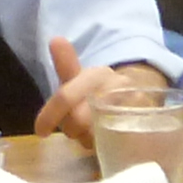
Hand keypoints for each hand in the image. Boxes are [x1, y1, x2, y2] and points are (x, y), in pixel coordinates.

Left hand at [36, 36, 170, 147]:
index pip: (66, 97)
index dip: (50, 116)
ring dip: (86, 137)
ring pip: (94, 134)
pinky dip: (102, 143)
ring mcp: (132, 107)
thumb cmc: (100, 89)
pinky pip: (112, 143)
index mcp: (97, 74)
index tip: (40, 131)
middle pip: (78, 120)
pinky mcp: (143, 126)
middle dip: (71, 128)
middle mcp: (116, 87)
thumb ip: (66, 64)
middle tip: (74, 129)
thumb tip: (56, 39)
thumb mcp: (80, 77)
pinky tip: (102, 138)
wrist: (139, 97)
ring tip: (90, 131)